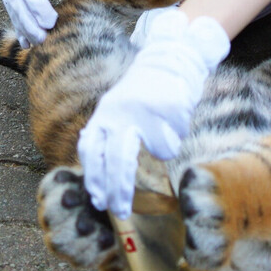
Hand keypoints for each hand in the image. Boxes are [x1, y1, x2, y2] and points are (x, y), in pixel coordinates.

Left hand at [77, 6, 229, 217]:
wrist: (167, 59)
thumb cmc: (141, 94)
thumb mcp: (114, 111)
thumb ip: (105, 138)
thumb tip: (98, 184)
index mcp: (104, 114)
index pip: (92, 151)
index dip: (94, 179)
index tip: (98, 201)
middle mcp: (120, 113)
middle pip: (117, 161)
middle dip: (119, 190)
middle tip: (122, 211)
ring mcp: (145, 110)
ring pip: (160, 150)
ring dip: (166, 146)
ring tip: (165, 127)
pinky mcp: (169, 107)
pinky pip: (177, 137)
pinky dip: (178, 133)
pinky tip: (175, 115)